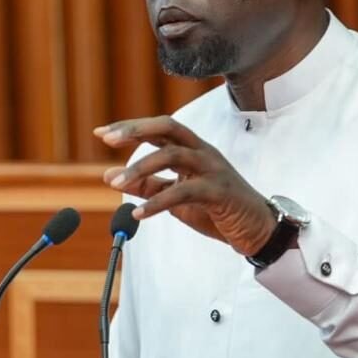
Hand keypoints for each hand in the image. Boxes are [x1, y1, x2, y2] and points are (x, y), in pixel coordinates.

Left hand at [95, 116, 276, 255]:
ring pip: (173, 155)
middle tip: (109, 139)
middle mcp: (203, 151)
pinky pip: (184, 191)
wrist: (256, 230)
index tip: (101, 132)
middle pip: (168, 127)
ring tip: (117, 183)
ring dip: (141, 167)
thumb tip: (109, 177)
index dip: (130, 127)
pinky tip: (139, 214)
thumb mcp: (175, 196)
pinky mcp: (220, 191)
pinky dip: (158, 202)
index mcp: (192, 148)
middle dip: (137, 130)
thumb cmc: (215, 209)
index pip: (159, 128)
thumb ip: (147, 184)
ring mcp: (213, 169)